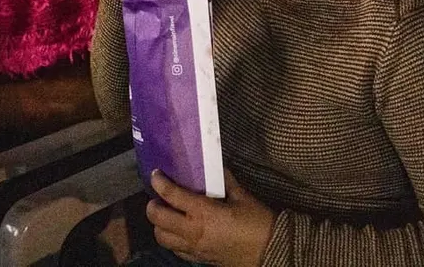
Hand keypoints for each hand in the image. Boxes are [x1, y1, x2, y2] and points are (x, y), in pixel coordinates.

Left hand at [147, 170, 275, 265]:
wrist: (271, 252)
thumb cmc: (258, 223)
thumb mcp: (242, 196)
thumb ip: (225, 181)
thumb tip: (216, 167)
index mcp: (204, 213)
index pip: (172, 195)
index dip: (159, 183)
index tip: (155, 174)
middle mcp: (194, 231)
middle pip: (159, 219)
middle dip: (152, 206)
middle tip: (157, 196)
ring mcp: (195, 248)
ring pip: (162, 238)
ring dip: (159, 225)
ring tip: (166, 214)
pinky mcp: (199, 259)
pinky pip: (176, 250)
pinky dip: (171, 239)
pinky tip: (179, 230)